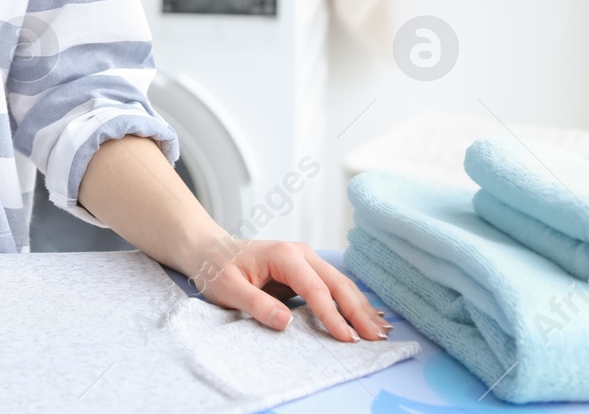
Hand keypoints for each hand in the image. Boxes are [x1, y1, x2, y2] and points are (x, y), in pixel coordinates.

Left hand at [189, 236, 391, 341]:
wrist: (207, 250)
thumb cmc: (216, 267)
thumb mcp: (228, 289)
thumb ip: (256, 304)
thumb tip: (286, 322)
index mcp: (284, 256)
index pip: (316, 289)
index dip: (332, 315)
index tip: (345, 339)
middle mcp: (300, 253)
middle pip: (337, 284)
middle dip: (358, 311)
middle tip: (376, 338)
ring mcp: (305, 260)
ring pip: (340, 284)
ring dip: (360, 307)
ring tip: (380, 331)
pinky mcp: (305, 270)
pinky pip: (332, 287)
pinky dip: (351, 302)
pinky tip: (368, 316)